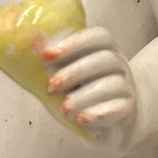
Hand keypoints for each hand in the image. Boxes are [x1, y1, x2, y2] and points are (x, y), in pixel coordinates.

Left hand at [44, 26, 138, 148]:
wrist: (115, 120)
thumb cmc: (84, 92)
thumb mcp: (67, 75)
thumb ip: (53, 61)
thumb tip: (31, 39)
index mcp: (105, 50)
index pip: (99, 36)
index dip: (74, 42)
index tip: (46, 55)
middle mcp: (119, 65)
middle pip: (105, 58)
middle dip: (74, 71)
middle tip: (51, 86)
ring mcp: (126, 87)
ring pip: (112, 84)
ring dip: (83, 96)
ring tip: (63, 108)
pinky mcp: (127, 110)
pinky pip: (118, 108)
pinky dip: (98, 113)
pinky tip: (81, 119)